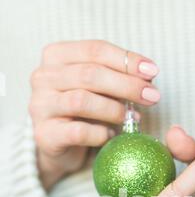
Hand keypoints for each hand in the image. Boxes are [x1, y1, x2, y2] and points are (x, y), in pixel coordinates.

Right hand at [29, 40, 159, 189]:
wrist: (57, 146)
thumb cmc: (82, 112)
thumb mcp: (98, 88)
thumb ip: (116, 77)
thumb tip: (149, 76)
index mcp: (57, 56)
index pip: (95, 50)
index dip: (127, 60)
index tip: (153, 72)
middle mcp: (43, 77)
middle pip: (90, 74)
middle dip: (127, 85)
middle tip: (152, 96)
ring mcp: (40, 106)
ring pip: (82, 101)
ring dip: (114, 110)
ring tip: (133, 118)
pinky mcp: (45, 135)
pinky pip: (78, 132)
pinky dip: (100, 134)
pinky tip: (111, 136)